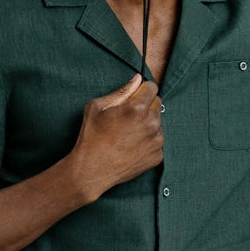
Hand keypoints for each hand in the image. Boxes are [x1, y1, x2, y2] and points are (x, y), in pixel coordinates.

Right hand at [68, 73, 164, 201]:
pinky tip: (132, 147)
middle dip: (145, 105)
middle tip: (128, 117)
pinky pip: (156, 141)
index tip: (134, 96)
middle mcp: (151, 124)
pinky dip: (148, 141)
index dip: (141, 90)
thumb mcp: (97, 107)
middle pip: (157, 103)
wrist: (91, 171)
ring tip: (128, 134)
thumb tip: (137, 79)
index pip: (152, 87)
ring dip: (147, 124)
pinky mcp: (157, 156)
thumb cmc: (91, 137)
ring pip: (158, 123)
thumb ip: (121, 91)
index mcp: (137, 109)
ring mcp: (156, 142)